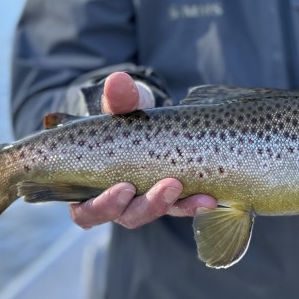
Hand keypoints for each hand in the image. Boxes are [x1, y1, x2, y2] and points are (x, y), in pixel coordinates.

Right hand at [69, 72, 216, 230]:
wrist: (149, 119)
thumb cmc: (125, 117)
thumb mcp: (121, 106)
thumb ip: (118, 98)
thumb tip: (118, 81)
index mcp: (89, 187)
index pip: (87, 211)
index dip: (104, 205)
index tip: (125, 187)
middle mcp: (115, 202)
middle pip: (126, 216)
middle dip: (148, 206)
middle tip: (168, 187)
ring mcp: (143, 203)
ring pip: (154, 215)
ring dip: (175, 206)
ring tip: (196, 194)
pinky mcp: (169, 201)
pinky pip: (179, 209)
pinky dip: (193, 205)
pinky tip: (211, 198)